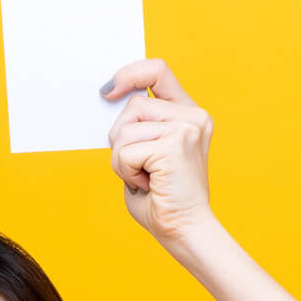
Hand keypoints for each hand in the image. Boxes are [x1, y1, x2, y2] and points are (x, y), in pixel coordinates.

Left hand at [101, 59, 216, 249]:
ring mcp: (186, 128)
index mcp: (189, 114)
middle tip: (139, 167)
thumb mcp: (147, 152)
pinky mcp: (175, 144)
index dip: (129, 74)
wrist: (185, 230)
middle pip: (133, 104)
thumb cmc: (162, 198)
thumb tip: (107, 97)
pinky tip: (147, 184)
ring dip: (122, 160)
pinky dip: (126, 171)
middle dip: (121, 137)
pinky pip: (125, 151)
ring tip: (145, 178)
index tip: (108, 92)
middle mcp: (193, 116)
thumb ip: (137, 126)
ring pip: (125, 129)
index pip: (157, 71)